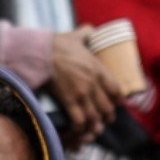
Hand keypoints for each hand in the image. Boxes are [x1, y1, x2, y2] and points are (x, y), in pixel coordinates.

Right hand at [50, 26, 120, 145]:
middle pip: (108, 108)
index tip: (115, 104)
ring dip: (95, 126)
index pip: (116, 90)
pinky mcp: (69, 102)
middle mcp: (94, 84)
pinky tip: (77, 130)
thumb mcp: (77, 36)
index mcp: (98, 69)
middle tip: (104, 121)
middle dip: (107, 117)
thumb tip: (89, 28)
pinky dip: (80, 129)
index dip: (117, 101)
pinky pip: (79, 121)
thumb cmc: (57, 44)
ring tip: (93, 130)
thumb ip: (86, 33)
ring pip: (95, 117)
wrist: (42, 53)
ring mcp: (82, 94)